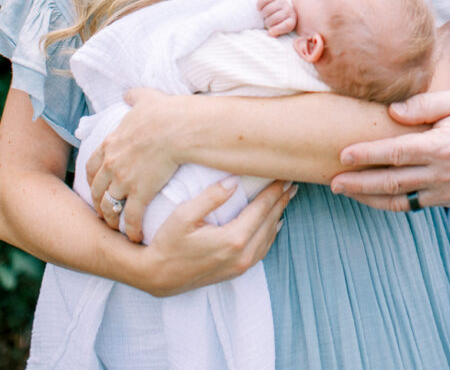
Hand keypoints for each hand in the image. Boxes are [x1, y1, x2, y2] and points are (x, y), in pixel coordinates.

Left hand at [87, 88, 181, 241]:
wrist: (178, 128)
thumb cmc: (165, 112)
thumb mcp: (145, 99)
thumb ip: (134, 96)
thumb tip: (129, 93)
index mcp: (111, 143)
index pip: (92, 166)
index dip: (93, 179)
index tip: (97, 187)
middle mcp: (112, 164)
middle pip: (97, 190)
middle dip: (98, 203)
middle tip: (103, 212)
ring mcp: (124, 180)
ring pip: (109, 207)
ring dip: (111, 219)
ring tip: (116, 228)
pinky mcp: (140, 192)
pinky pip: (130, 217)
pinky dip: (131, 229)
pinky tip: (135, 237)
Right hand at [140, 177, 297, 296]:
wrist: (157, 276)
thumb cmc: (167, 242)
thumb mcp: (184, 215)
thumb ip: (211, 197)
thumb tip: (235, 180)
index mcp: (233, 239)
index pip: (262, 207)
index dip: (275, 189)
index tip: (284, 173)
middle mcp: (242, 255)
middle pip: (270, 221)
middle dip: (281, 199)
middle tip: (292, 181)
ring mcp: (241, 266)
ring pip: (269, 236)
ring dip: (278, 214)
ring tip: (286, 197)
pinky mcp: (236, 271)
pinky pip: (262, 249)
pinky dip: (271, 233)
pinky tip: (275, 223)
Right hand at [257, 0, 296, 35]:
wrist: (284, 3)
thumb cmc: (281, 19)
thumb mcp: (281, 26)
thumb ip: (277, 32)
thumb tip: (270, 34)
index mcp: (292, 20)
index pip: (287, 25)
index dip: (277, 29)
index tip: (269, 32)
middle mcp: (288, 9)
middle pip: (274, 18)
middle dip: (267, 22)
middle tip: (267, 21)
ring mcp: (282, 1)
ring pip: (268, 10)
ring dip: (263, 14)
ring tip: (264, 15)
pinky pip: (263, 0)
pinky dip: (259, 5)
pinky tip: (260, 8)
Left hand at [330, 90, 449, 210]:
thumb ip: (423, 105)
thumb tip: (391, 112)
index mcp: (443, 146)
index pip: (397, 153)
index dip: (368, 155)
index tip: (343, 155)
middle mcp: (444, 173)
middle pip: (393, 181)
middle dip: (360, 183)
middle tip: (333, 181)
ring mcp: (448, 191)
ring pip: (401, 199)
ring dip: (370, 197)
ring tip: (345, 191)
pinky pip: (415, 205)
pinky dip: (391, 202)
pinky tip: (373, 196)